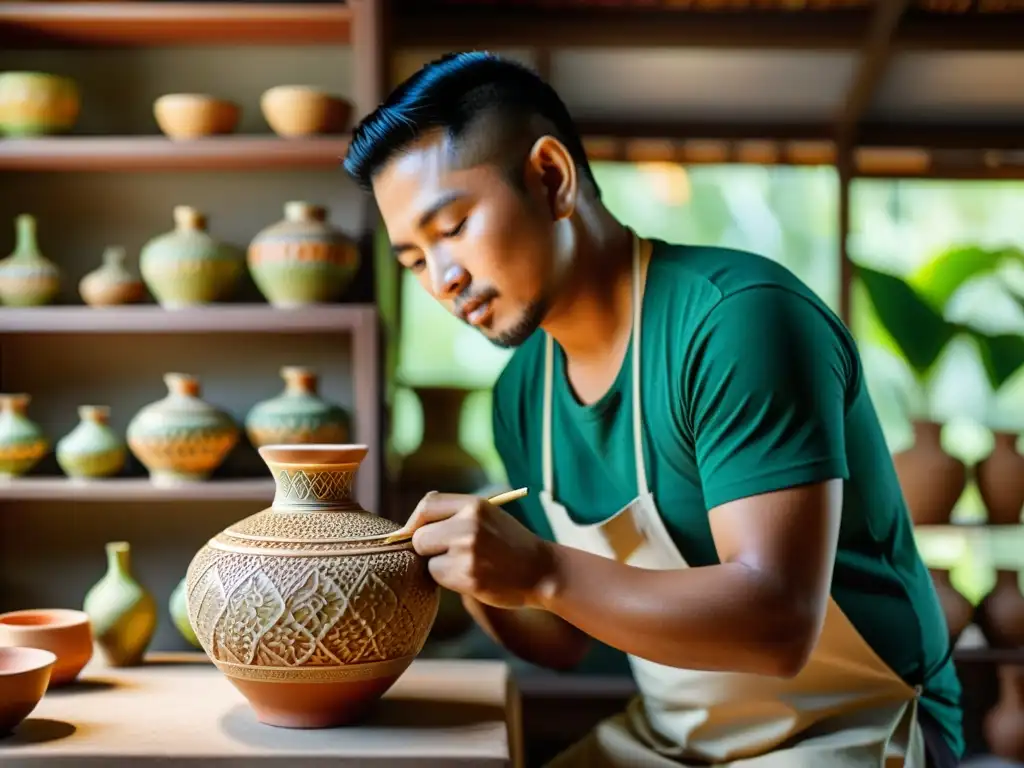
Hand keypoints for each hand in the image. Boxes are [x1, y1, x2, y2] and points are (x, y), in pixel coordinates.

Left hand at [398, 492, 557, 609]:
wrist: (542, 571)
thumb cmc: (510, 544)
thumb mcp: (488, 516)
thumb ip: (455, 514)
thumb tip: (413, 521)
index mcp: (475, 505)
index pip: (426, 505)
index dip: (415, 521)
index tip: (414, 534)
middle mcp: (470, 523)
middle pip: (420, 536)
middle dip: (427, 548)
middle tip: (447, 554)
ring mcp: (468, 550)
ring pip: (428, 559)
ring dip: (439, 565)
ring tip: (467, 565)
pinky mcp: (468, 575)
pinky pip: (438, 577)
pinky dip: (448, 579)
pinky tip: (472, 577)